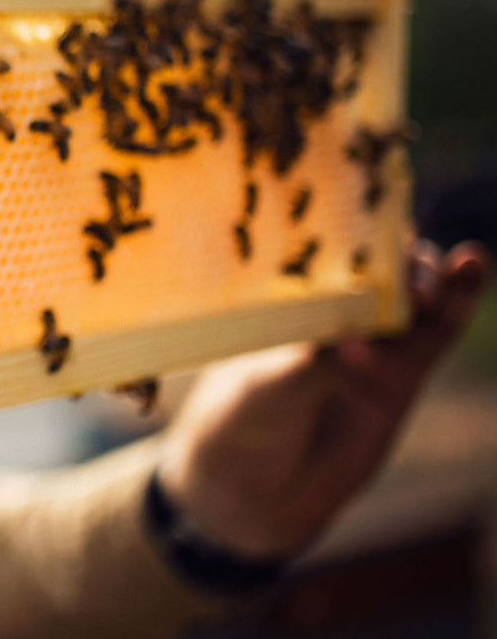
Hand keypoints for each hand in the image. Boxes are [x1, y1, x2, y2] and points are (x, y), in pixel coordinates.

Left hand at [159, 240, 488, 556]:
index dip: (340, 227)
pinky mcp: (398, 373)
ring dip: (434, 274)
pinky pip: (432, 332)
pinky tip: (473, 268)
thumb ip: (312, 365)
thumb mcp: (266, 391)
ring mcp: (366, 339)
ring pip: (408, 295)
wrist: (252, 493)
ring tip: (464, 263)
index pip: (313, 247)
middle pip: (370, 265)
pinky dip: (456, 302)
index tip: (361, 216)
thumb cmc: (237, 426)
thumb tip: (360, 341)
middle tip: (402, 273)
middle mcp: (323, 309)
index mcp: (275, 297)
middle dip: (394, 257)